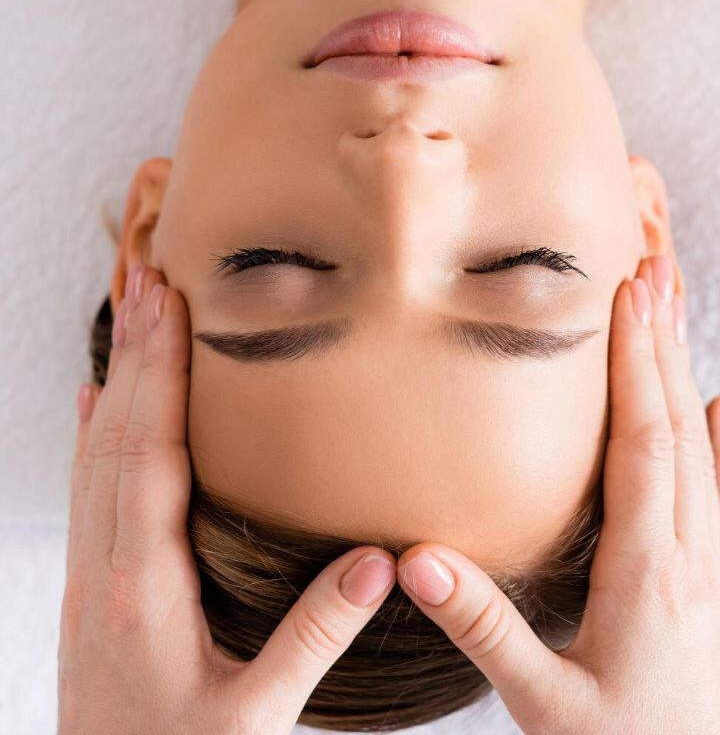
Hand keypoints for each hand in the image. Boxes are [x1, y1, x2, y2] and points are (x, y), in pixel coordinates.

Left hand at [59, 264, 396, 734]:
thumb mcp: (255, 720)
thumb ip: (314, 638)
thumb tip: (380, 563)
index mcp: (142, 590)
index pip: (148, 457)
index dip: (157, 376)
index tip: (168, 309)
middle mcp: (105, 569)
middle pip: (114, 437)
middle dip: (132, 352)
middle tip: (146, 280)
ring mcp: (90, 575)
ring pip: (95, 454)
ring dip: (113, 378)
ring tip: (127, 315)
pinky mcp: (91, 586)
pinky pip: (88, 488)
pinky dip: (93, 430)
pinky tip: (96, 400)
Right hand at [393, 254, 719, 734]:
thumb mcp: (544, 702)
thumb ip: (483, 627)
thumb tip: (416, 560)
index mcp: (646, 571)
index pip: (642, 446)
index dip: (635, 367)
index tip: (627, 299)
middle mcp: (685, 554)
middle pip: (676, 429)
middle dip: (661, 345)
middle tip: (652, 272)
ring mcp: (706, 567)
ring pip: (701, 452)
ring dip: (686, 375)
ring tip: (676, 312)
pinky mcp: (710, 584)